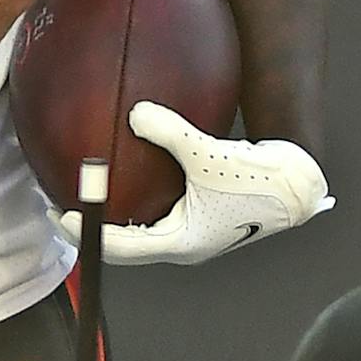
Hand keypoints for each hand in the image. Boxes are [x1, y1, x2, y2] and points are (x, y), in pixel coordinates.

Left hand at [58, 101, 332, 265]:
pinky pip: (156, 214)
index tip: (60, 212)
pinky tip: (125, 177)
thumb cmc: (260, 179)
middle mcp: (182, 243)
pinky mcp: (198, 217)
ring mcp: (191, 232)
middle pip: (123, 244)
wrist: (299, 185)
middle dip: (92, 226)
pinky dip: (135, 202)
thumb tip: (135, 113)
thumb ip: (171, 133)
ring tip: (86, 194)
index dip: (87, 231)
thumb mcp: (210, 154)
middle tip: (60, 205)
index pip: (121, 246)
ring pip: (139, 232)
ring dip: (112, 216)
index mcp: (182, 243)